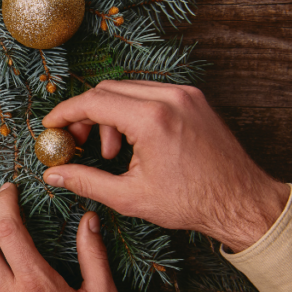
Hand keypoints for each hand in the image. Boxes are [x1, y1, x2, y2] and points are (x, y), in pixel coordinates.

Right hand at [42, 80, 289, 251]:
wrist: (240, 200)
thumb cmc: (190, 202)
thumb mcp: (130, 197)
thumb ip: (85, 181)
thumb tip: (53, 174)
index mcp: (152, 119)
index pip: (93, 101)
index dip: (65, 113)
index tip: (50, 126)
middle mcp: (169, 97)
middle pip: (107, 90)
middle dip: (86, 114)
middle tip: (77, 143)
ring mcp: (184, 94)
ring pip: (128, 89)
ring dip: (109, 114)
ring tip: (111, 152)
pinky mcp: (194, 98)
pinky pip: (149, 93)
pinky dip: (132, 111)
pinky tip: (132, 142)